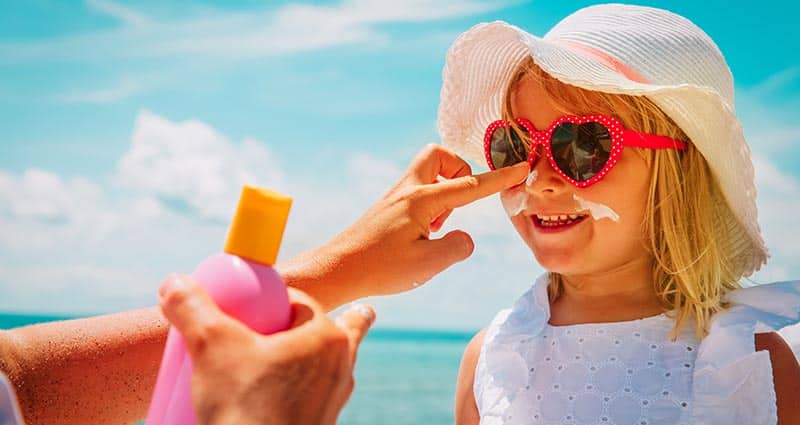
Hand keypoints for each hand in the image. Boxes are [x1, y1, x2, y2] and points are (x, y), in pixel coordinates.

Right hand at [158, 275, 374, 424]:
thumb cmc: (246, 408)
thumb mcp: (211, 347)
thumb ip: (192, 309)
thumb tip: (174, 283)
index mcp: (327, 338)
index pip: (298, 301)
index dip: (272, 299)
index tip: (249, 306)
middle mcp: (340, 368)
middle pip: (321, 332)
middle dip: (307, 326)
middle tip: (285, 322)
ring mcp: (333, 400)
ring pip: (322, 367)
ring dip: (310, 358)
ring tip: (303, 354)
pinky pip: (313, 398)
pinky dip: (301, 391)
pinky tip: (283, 397)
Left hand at [279, 144, 528, 309]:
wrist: (337, 270)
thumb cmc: (380, 268)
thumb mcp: (428, 264)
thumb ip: (457, 247)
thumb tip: (465, 237)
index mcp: (421, 200)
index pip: (470, 185)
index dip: (500, 178)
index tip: (522, 167)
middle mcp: (407, 190)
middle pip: (439, 155)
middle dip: (459, 170)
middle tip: (459, 203)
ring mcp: (395, 197)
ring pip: (428, 172)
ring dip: (444, 191)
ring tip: (437, 228)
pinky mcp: (388, 208)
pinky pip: (418, 190)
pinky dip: (430, 205)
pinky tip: (421, 235)